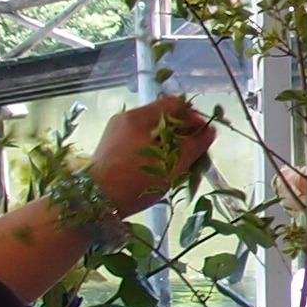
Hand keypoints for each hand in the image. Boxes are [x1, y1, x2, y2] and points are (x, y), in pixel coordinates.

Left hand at [90, 97, 216, 215]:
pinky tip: (161, 167)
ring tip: (179, 165)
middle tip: (195, 155)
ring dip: (170, 144)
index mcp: (140, 117)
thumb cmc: (136, 181)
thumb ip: (195, 145)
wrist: (95, 201)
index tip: (204, 137)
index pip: (175, 104)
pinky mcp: (112, 145)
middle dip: (184, 134)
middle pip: (164, 117)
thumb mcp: (173, 164)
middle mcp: (126, 118)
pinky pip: (140, 140)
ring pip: (153, 131)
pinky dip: (155, 150)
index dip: (195, 118)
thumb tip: (210, 130)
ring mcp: (117, 131)